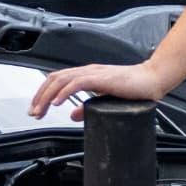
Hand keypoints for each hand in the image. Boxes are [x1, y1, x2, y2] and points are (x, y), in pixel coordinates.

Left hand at [32, 62, 174, 118]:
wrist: (153, 80)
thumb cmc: (134, 88)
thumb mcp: (105, 99)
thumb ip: (88, 106)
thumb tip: (73, 114)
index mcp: (87, 75)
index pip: (57, 80)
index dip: (42, 93)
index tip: (36, 109)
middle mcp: (87, 71)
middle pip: (55, 79)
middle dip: (40, 96)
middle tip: (33, 113)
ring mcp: (95, 73)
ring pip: (62, 80)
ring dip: (47, 95)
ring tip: (40, 110)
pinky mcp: (102, 78)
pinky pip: (78, 83)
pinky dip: (64, 92)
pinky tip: (58, 103)